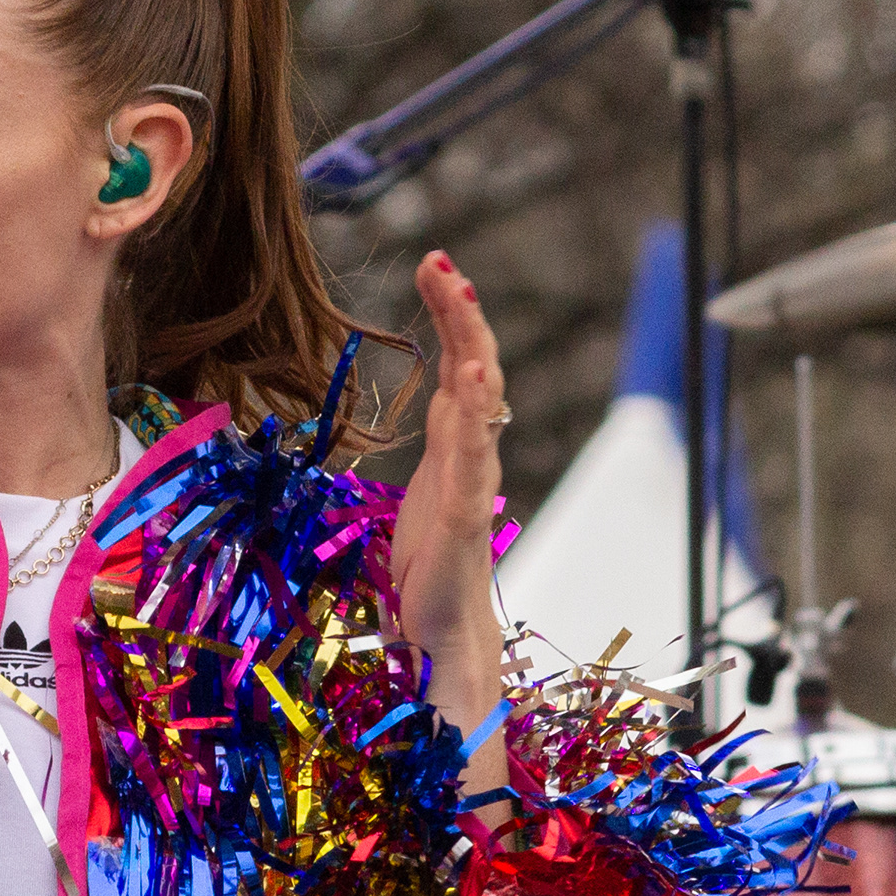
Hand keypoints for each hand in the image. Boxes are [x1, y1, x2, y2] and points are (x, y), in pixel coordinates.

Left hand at [389, 249, 510, 741]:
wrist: (443, 636)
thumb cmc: (429, 571)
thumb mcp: (417, 494)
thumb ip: (428, 452)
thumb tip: (414, 416)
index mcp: (456, 446)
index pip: (459, 364)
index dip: (450, 316)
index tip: (433, 264)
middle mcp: (471, 454)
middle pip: (474, 365)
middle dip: (459, 311)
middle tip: (441, 259)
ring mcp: (473, 480)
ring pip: (480, 398)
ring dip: (471, 343)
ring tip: (458, 293)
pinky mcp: (465, 514)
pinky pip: (475, 454)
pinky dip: (480, 412)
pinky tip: (477, 375)